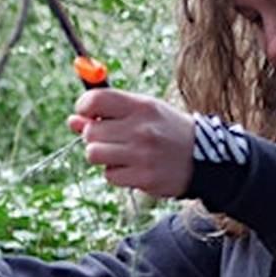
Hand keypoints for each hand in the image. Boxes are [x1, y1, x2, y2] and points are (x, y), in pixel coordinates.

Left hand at [68, 89, 195, 197]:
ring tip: (120, 153)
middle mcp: (141, 129)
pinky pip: (109, 175)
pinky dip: (115, 173)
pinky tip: (132, 167)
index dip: (83, 106)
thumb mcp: (144, 111)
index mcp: (141, 106)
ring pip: (94, 154)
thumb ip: (108, 112)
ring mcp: (142, 154)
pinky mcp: (143, 177)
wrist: (203, 158)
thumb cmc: (166, 130)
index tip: (87, 114)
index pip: (95, 99)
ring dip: (102, 155)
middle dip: (94, 136)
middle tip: (111, 137)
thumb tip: (72, 121)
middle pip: (90, 131)